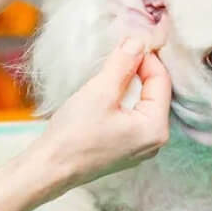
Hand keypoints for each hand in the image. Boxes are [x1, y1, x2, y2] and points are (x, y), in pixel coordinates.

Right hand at [30, 38, 171, 188]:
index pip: (161, 81)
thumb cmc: (74, 134)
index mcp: (156, 128)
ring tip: (112, 68)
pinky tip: (108, 90)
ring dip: (130, 83)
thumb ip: (123, 64)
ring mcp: (140, 147)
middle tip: (119, 51)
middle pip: (155, 92)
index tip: (128, 42)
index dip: (146, 57)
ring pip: (143, 103)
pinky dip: (124, 99)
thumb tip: (138, 41)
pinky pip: (133, 115)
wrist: (49, 168)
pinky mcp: (125, 148)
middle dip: (139, 69)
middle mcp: (155, 141)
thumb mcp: (100, 92)